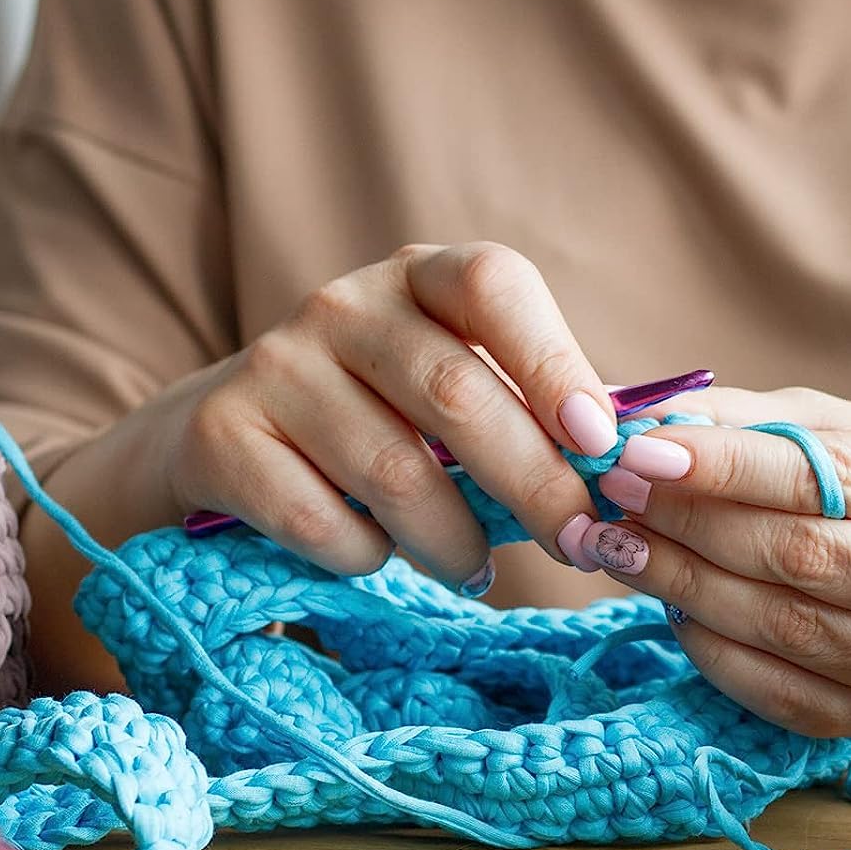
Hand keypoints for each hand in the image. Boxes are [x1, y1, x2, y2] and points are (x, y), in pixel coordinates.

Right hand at [160, 243, 621, 596]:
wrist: (225, 439)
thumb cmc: (374, 421)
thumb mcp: (444, 388)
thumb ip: (522, 410)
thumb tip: (626, 472)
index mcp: (415, 277)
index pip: (493, 285)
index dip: (553, 362)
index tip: (599, 442)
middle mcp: (341, 305)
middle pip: (456, 394)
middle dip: (534, 484)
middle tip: (579, 546)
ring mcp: (273, 366)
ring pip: (393, 472)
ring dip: (454, 543)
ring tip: (477, 572)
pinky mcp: (223, 437)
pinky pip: (321, 521)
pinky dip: (366, 558)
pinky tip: (380, 560)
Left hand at [562, 387, 850, 738]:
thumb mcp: (834, 428)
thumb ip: (746, 421)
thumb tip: (639, 421)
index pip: (829, 479)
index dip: (725, 468)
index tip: (638, 452)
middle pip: (800, 557)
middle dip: (691, 523)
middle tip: (614, 495)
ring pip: (782, 627)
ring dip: (684, 584)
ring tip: (621, 544)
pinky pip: (776, 691)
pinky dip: (709, 648)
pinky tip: (669, 606)